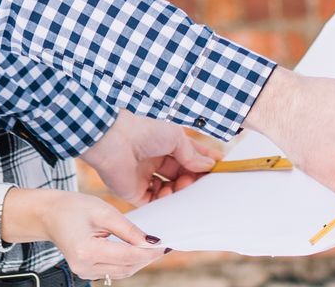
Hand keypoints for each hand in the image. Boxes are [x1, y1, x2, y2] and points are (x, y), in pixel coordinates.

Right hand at [0, 186, 167, 279]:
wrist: (47, 215)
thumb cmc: (70, 208)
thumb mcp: (101, 210)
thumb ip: (127, 228)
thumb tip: (150, 241)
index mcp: (86, 250)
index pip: (127, 256)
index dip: (148, 252)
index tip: (164, 244)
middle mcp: (84, 267)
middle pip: (127, 268)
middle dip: (146, 258)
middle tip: (162, 245)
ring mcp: (84, 273)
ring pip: (122, 273)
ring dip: (139, 261)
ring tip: (152, 247)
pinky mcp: (87, 273)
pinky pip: (114, 271)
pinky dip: (127, 262)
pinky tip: (136, 251)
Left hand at [80, 110, 221, 203]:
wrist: (114, 140)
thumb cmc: (144, 131)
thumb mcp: (175, 137)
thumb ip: (192, 154)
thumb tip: (208, 166)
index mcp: (164, 144)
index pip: (189, 155)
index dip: (205, 161)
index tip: (221, 168)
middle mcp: (155, 160)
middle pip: (182, 175)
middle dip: (194, 179)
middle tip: (204, 182)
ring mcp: (145, 177)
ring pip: (171, 191)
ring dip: (181, 190)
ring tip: (183, 185)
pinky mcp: (135, 193)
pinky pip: (155, 202)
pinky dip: (165, 201)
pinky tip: (169, 193)